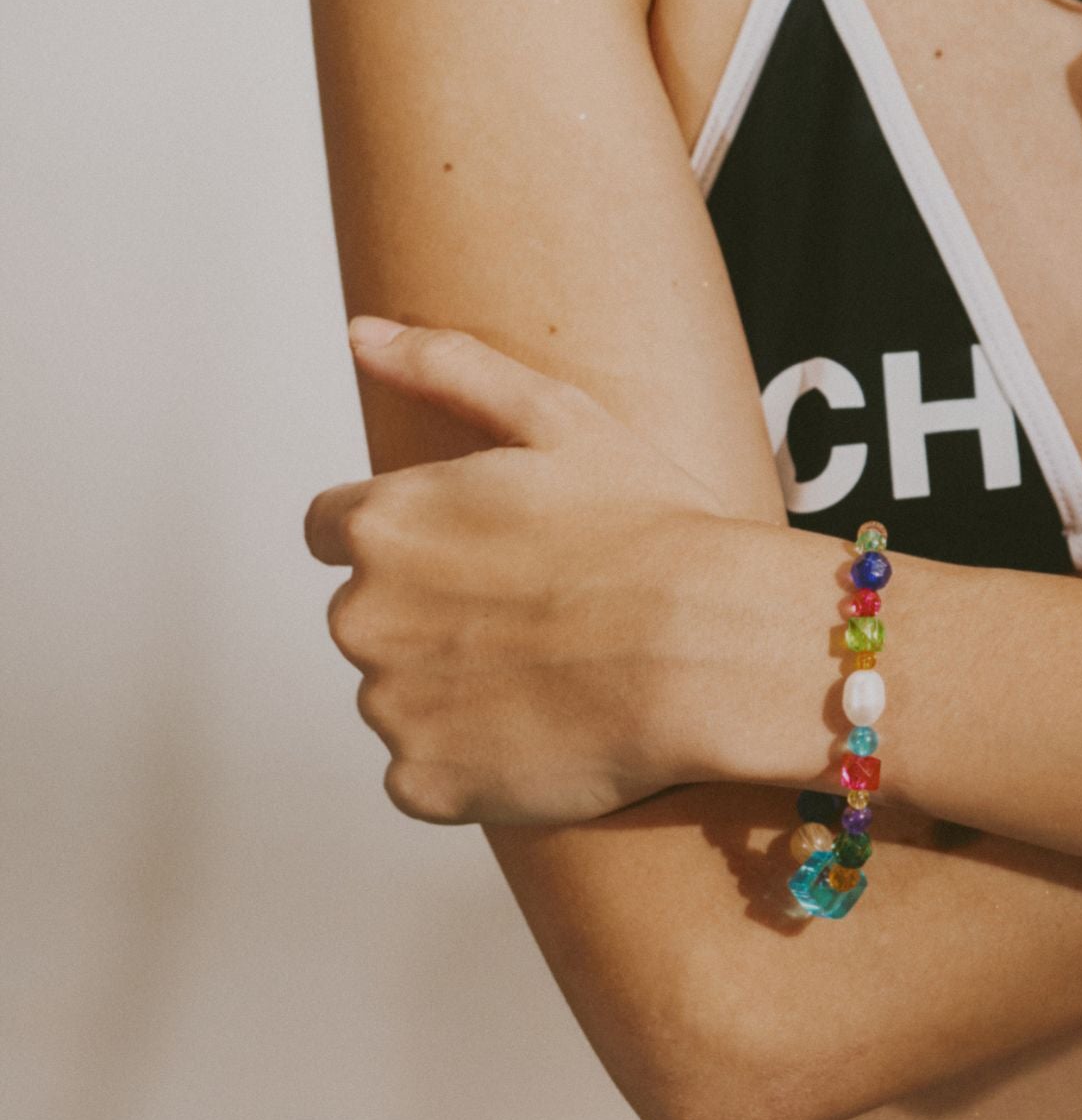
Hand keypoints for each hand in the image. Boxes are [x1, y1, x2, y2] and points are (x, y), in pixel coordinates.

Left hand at [307, 321, 791, 826]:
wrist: (709, 648)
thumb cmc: (647, 524)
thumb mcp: (555, 416)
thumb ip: (443, 367)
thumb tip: (358, 334)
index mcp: (382, 523)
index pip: (334, 529)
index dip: (411, 535)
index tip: (477, 551)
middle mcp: (362, 617)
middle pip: (370, 614)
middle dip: (430, 611)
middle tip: (533, 609)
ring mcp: (391, 709)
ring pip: (399, 693)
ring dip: (451, 685)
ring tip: (549, 670)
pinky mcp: (424, 785)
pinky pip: (425, 772)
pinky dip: (470, 757)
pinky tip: (541, 727)